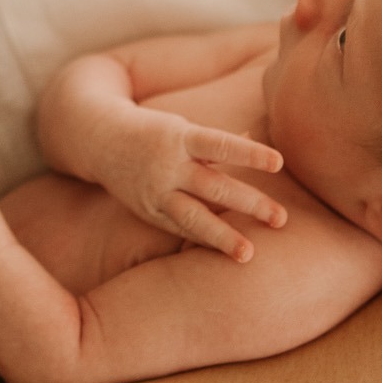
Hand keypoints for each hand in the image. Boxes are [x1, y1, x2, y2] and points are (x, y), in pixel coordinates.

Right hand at [107, 109, 285, 262]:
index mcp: (180, 137)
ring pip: (194, 216)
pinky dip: (202, 240)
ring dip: (223, 236)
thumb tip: (255, 139)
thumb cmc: (153, 131)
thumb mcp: (181, 128)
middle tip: (282, 219)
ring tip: (249, 254)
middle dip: (249, 203)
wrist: (99, 140)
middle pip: (214, 186)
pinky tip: (225, 252)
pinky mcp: (149, 212)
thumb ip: (215, 142)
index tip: (279, 162)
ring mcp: (157, 192)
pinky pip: (179, 229)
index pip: (220, 144)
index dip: (250, 154)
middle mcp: (168, 165)